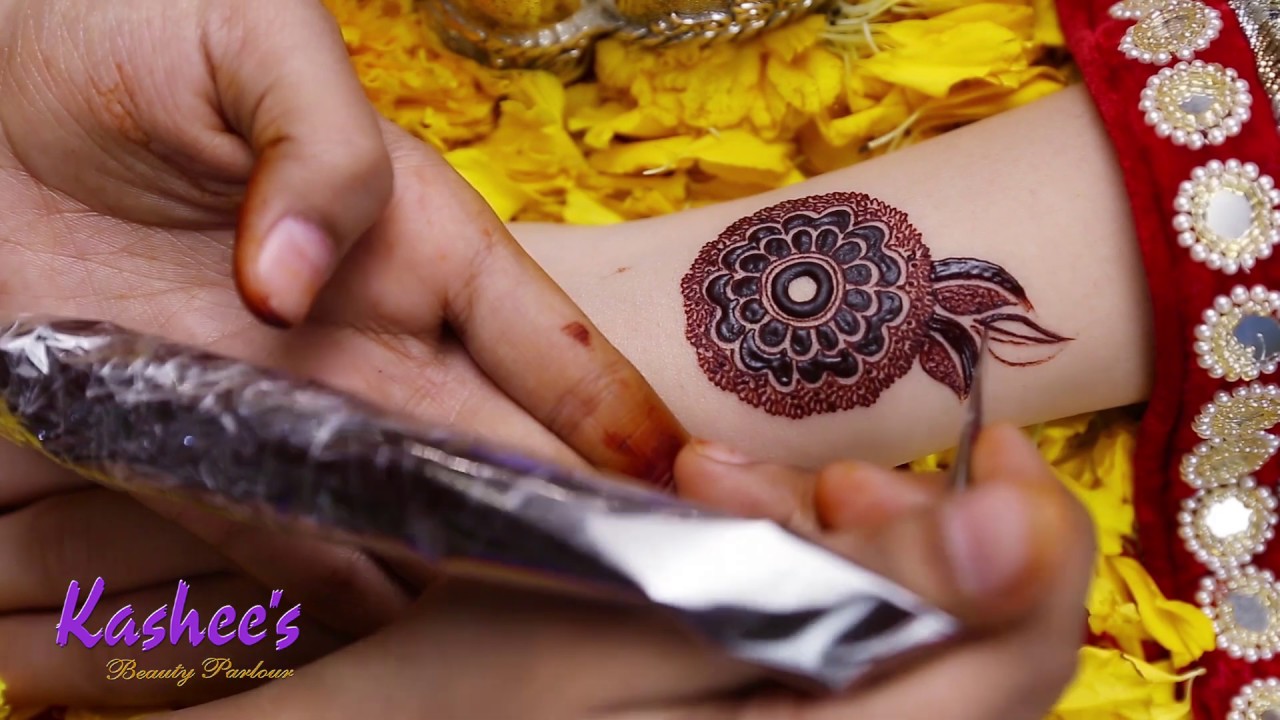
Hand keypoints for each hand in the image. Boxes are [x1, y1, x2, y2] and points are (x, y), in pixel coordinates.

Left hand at [0, 0, 685, 635]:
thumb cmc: (135, 26)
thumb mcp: (252, 38)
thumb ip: (314, 149)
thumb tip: (290, 284)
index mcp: (421, 235)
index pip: (546, 337)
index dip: (611, 410)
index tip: (671, 482)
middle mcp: (378, 333)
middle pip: (498, 443)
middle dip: (565, 513)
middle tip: (631, 587)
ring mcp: (292, 395)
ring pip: (408, 501)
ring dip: (464, 564)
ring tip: (533, 629)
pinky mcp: (189, 438)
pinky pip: (279, 527)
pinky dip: (334, 581)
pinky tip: (390, 631)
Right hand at [152, 425, 1092, 719]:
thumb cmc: (464, 693)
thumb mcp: (647, 606)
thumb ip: (851, 590)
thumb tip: (1024, 530)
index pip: (1021, 654)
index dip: (1033, 530)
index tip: (986, 434)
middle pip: (983, 654)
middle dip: (910, 531)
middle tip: (804, 476)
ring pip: (914, 655)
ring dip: (842, 549)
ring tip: (719, 492)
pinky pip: (845, 667)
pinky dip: (804, 589)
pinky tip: (717, 546)